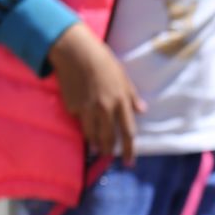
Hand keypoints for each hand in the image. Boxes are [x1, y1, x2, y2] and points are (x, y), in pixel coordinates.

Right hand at [48, 22, 145, 164]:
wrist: (75, 52)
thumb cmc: (102, 61)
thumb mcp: (123, 77)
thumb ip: (132, 96)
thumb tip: (142, 110)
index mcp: (120, 101)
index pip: (128, 132)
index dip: (129, 150)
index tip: (129, 162)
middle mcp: (105, 109)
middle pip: (108, 138)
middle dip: (109, 151)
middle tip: (109, 156)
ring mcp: (87, 109)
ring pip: (91, 135)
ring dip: (95, 144)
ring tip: (97, 148)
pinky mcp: (72, 106)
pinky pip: (79, 121)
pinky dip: (82, 125)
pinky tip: (83, 124)